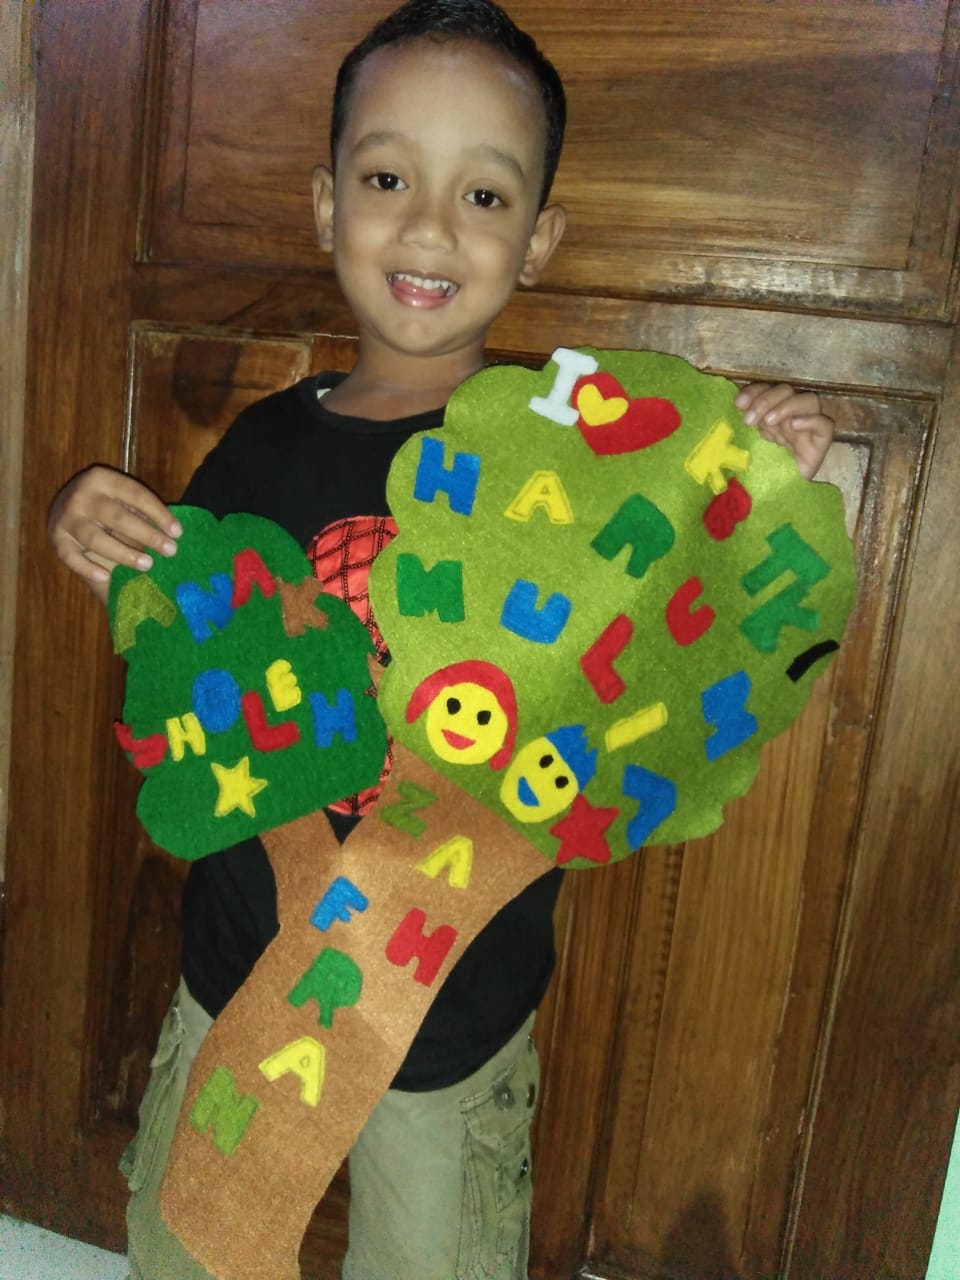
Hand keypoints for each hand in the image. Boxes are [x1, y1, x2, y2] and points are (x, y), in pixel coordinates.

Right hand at [47, 465, 180, 602]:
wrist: (63, 507)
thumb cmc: (105, 506)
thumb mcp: (122, 499)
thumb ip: (141, 510)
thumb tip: (173, 533)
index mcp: (102, 479)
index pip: (136, 495)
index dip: (159, 513)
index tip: (178, 532)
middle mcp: (81, 496)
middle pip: (117, 517)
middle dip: (147, 534)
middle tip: (170, 550)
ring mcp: (66, 518)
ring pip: (95, 538)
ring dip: (123, 553)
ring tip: (148, 564)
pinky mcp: (56, 539)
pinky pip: (70, 557)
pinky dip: (87, 568)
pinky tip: (106, 576)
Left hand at [735, 383, 833, 479]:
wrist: (774, 498)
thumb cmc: (758, 474)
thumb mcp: (746, 446)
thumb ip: (743, 427)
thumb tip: (734, 407)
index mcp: (773, 414)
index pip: (768, 390)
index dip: (754, 391)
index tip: (738, 403)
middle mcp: (792, 417)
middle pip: (787, 391)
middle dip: (765, 400)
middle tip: (749, 420)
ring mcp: (808, 429)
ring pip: (809, 400)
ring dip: (786, 406)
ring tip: (769, 422)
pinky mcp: (821, 444)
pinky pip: (825, 424)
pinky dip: (810, 420)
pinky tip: (794, 426)